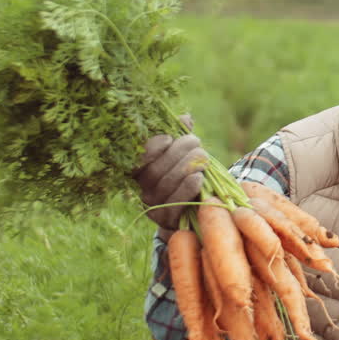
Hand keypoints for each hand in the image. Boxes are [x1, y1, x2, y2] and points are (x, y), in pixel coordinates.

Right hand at [134, 115, 206, 230]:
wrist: (196, 210)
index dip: (151, 148)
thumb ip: (181, 137)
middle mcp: (141, 189)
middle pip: (154, 171)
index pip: (136, 159)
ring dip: (186, 166)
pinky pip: (175, 204)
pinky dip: (187, 188)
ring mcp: (153, 207)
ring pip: (165, 184)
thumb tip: (185, 118)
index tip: (169, 137)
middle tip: (195, 141)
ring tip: (203, 156)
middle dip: (177, 152)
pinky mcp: (167, 221)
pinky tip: (198, 177)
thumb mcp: (183, 155)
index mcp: (139, 172)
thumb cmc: (187, 175)